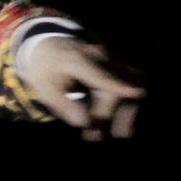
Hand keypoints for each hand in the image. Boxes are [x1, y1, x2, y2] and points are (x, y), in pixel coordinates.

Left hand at [20, 38, 143, 140]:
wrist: (51, 43)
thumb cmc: (45, 67)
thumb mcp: (44, 87)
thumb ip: (63, 105)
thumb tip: (84, 123)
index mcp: (77, 59)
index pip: (99, 73)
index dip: (116, 83)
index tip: (133, 93)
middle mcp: (100, 55)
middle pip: (114, 86)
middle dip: (106, 114)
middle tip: (93, 137)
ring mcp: (114, 56)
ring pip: (135, 81)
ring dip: (129, 109)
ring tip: (121, 134)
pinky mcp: (122, 62)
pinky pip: (136, 81)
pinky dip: (132, 101)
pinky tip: (125, 122)